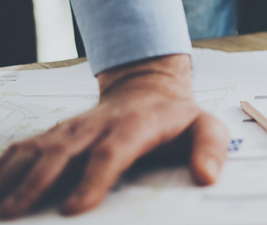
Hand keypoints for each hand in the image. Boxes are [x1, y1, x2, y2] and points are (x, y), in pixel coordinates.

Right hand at [0, 54, 227, 217]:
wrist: (150, 87)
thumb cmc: (178, 116)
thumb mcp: (207, 126)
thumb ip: (211, 148)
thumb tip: (206, 176)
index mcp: (135, 126)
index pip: (110, 154)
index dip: (92, 181)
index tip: (74, 209)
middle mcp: (96, 126)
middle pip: (61, 154)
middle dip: (36, 184)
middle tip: (15, 214)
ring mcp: (72, 129)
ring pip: (35, 150)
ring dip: (11, 177)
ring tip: (0, 209)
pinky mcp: (56, 134)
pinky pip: (23, 148)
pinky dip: (3, 166)